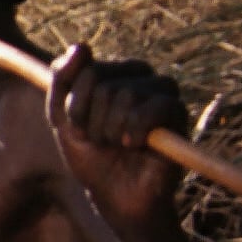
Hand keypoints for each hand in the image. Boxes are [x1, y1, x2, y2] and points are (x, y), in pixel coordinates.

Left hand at [47, 44, 186, 222]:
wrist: (114, 196)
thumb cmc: (91, 157)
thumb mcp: (63, 120)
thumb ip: (62, 81)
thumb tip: (82, 46)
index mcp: (112, 73)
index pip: (85, 69)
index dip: (74, 104)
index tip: (77, 128)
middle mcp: (139, 77)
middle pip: (102, 80)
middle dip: (91, 119)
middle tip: (100, 140)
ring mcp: (161, 93)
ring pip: (126, 93)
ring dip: (111, 129)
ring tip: (117, 146)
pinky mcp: (178, 114)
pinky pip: (156, 106)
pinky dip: (137, 129)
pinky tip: (133, 145)